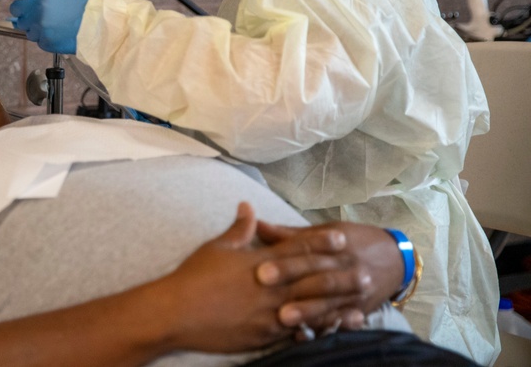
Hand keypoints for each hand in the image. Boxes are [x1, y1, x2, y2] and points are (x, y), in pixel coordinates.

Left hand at [9, 0, 91, 53]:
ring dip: (39, 30)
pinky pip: (42, 43)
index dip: (20, 7)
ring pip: (32, 34)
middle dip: (30, 19)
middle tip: (42, 16)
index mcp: (39, 4)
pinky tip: (60, 33)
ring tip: (55, 25)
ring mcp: (43, 35)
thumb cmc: (87, 5)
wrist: (100, 24)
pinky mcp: (50, 46)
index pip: (15, 8)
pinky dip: (48, 39)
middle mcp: (38, 20)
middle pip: (22, 23)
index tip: (24, 8)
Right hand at [157, 204, 390, 353]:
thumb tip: (248, 207)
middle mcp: (270, 287)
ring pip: (311, 309)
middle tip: (365, 272)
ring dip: (337, 306)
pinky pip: (296, 333)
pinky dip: (315, 331)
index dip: (321, 243)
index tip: (342, 239)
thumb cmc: (193, 276)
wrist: (176, 312)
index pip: (297, 249)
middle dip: (340, 275)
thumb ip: (239, 229)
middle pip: (312, 279)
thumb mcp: (216, 247)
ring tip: (359, 306)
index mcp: (260, 262)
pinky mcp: (263, 335)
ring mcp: (269, 314)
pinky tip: (330, 332)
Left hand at [254, 220, 403, 336]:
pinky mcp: (359, 312)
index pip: (309, 254)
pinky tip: (305, 335)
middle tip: (265, 287)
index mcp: (336, 247)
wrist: (396, 259)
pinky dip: (323, 328)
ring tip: (284, 317)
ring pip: (329, 304)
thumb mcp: (327, 231)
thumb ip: (291, 234)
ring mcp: (354, 293)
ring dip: (307, 311)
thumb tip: (257, 225)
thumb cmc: (355, 241)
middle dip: (293, 284)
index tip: (260, 269)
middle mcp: (346, 270)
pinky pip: (340, 322)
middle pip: (318, 278)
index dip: (285, 262)